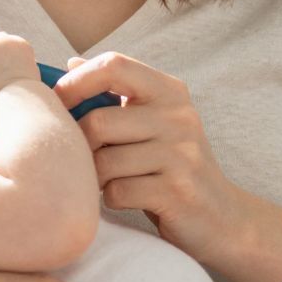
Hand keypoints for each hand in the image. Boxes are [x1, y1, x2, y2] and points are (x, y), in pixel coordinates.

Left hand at [52, 51, 249, 266]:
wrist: (223, 217)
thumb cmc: (172, 166)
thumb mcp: (152, 122)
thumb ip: (115, 92)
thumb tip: (71, 64)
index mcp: (169, 91)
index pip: (113, 65)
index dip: (76, 83)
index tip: (58, 103)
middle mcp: (179, 117)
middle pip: (98, 122)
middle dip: (81, 147)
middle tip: (87, 160)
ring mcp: (181, 154)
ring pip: (103, 162)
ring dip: (97, 178)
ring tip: (113, 180)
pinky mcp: (177, 191)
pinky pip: (116, 192)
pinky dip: (112, 199)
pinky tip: (129, 198)